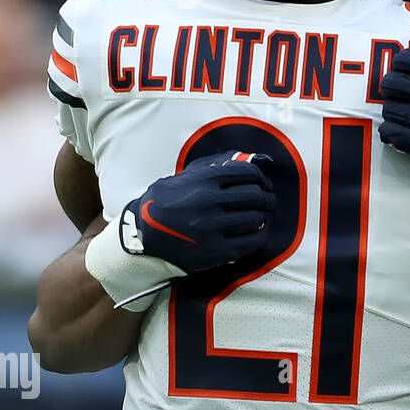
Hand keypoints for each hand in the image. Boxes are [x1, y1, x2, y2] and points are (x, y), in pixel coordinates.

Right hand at [119, 151, 274, 272]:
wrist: (142, 234)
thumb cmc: (165, 201)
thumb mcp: (183, 176)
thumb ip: (214, 167)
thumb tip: (250, 159)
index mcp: (203, 179)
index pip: (248, 173)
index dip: (261, 178)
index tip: (263, 184)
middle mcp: (209, 201)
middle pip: (256, 195)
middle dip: (267, 197)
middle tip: (268, 200)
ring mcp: (212, 226)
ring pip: (255, 217)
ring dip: (264, 215)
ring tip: (263, 215)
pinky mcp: (215, 250)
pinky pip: (251, 241)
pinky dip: (260, 235)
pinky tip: (258, 232)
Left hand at [379, 20, 409, 172]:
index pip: (404, 59)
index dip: (401, 64)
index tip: (406, 72)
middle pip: (389, 82)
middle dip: (394, 87)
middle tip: (403, 93)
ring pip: (388, 108)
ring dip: (396, 110)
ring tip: (409, 114)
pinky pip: (388, 131)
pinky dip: (393, 131)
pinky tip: (405, 130)